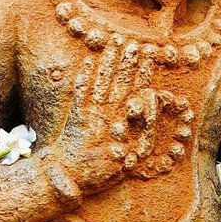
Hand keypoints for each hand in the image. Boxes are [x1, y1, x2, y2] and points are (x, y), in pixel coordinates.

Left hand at [52, 43, 162, 192]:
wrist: (69, 179)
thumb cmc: (103, 171)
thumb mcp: (134, 157)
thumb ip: (146, 130)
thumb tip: (151, 100)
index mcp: (124, 124)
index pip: (137, 92)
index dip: (142, 74)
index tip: (148, 57)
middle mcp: (108, 114)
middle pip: (119, 82)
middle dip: (127, 62)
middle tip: (133, 43)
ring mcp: (90, 112)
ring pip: (102, 81)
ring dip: (109, 62)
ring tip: (114, 43)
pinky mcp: (74, 113)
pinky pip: (80, 91)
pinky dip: (85, 75)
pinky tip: (90, 61)